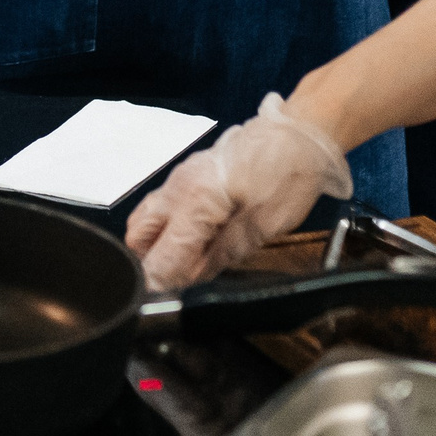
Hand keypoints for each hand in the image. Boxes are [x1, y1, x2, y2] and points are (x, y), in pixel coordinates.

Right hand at [126, 93, 353, 289]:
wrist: (298, 134)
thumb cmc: (288, 176)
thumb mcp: (263, 226)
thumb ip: (223, 254)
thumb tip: (193, 277)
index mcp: (195, 201)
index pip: (162, 255)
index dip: (160, 284)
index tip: (162, 301)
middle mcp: (178, 188)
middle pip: (138, 235)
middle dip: (147, 263)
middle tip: (171, 283)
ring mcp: (180, 178)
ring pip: (146, 219)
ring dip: (156, 245)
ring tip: (184, 264)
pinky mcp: (189, 175)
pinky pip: (163, 206)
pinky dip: (168, 228)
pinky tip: (194, 240)